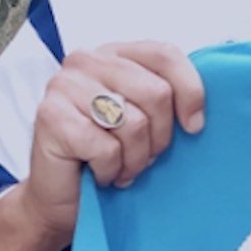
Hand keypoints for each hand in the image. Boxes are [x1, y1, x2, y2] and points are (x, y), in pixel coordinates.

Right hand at [0, 41, 204, 250]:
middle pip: (156, 92)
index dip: (190, 91)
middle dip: (160, 136)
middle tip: (146, 157)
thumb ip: (165, 97)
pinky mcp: (51, 117)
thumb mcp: (144, 117)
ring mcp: (64, 86)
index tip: (194, 126)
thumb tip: (199, 111)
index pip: (165, 54)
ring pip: (134, 123)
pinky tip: (100, 174)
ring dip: (135, 158)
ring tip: (122, 166)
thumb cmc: (107, 154)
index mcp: (113, 53)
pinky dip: (111, 171)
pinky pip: (107, 148)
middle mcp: (86, 60)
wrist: (61, 198)